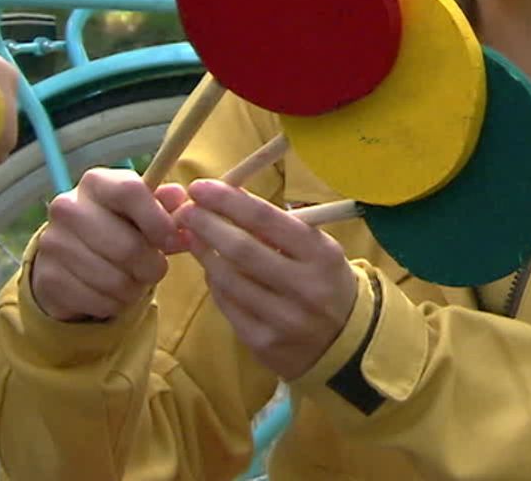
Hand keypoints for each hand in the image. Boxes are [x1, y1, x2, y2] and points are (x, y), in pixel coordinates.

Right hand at [30, 167, 188, 320]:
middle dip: (151, 266)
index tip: (171, 240)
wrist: (68, 257)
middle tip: (155, 269)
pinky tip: (111, 293)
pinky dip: (114, 304)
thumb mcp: (141, 212)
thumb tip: (179, 198)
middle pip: (127, 247)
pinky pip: (98, 301)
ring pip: (115, 280)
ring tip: (133, 280)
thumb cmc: (117, 228)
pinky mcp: (48, 277)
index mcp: (96, 182)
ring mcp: (53, 242)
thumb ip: (164, 205)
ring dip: (134, 288)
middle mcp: (68, 207)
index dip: (158, 220)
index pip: (131, 192)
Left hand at [175, 179, 357, 379]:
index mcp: (321, 255)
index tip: (201, 186)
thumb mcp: (318, 249)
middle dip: (206, 224)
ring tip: (191, 235)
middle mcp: (304, 288)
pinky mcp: (264, 343)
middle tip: (184, 209)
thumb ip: (279, 228)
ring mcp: (283, 319)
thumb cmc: (324, 281)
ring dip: (204, 254)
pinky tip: (210, 269)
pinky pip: (228, 306)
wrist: (345, 343)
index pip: (266, 219)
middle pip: (241, 249)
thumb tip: (229, 201)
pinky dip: (215, 283)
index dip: (228, 200)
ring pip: (229, 280)